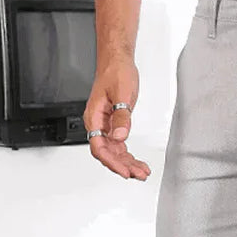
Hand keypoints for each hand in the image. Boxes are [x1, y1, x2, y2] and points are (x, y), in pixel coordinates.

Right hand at [83, 58, 151, 180]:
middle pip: (107, 153)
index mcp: (94, 118)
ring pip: (114, 152)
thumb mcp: (122, 94)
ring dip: (127, 164)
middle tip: (138, 175)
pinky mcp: (114, 126)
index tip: (124, 171)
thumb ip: (121, 117)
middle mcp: (97, 125)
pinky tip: (138, 163)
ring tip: (142, 172)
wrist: (116, 62)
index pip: (99, 147)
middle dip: (123, 166)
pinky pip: (119, 146)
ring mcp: (105, 127)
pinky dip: (129, 156)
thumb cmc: (115, 73)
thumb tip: (120, 136)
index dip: (112, 162)